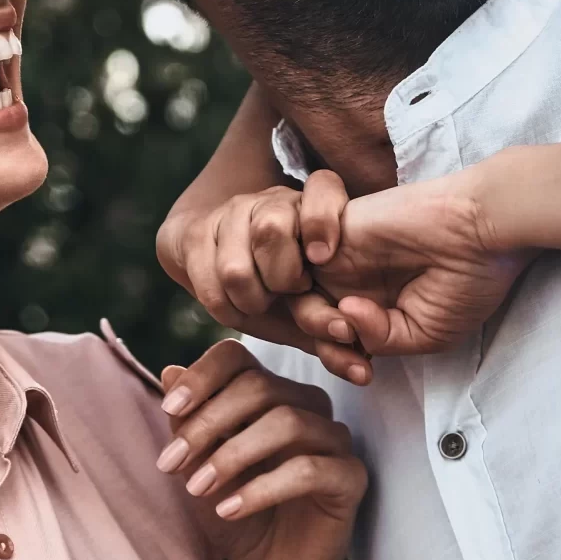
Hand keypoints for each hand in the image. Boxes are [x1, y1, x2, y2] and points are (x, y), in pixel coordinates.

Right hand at [157, 174, 370, 382]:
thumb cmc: (278, 287)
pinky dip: (224, 308)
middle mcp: (272, 201)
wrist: (217, 264)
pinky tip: (236, 306)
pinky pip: (207, 283)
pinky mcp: (196, 232)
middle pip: (273, 228)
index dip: (322, 219)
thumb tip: (363, 373)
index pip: (321, 186)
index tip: (322, 257)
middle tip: (289, 293)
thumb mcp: (310, 304)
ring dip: (251, 299)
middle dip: (282, 277)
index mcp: (310, 207)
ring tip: (261, 303)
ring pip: (236, 266)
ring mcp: (231, 213)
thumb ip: (335, 334)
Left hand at [157, 340, 365, 559]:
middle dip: (209, 422)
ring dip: (232, 455)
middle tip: (171, 462)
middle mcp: (306, 405)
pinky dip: (261, 488)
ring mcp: (333, 439)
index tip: (169, 407)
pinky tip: (228, 510)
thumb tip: (170, 371)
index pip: (239, 358)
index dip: (203, 376)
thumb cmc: (232, 512)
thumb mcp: (197, 467)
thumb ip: (188, 422)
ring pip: (287, 422)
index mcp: (270, 392)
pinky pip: (308, 470)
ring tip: (197, 488)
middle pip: (260, 386)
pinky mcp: (350, 477)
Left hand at [302, 165, 532, 356]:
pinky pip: (292, 247)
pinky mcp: (335, 228)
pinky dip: (298, 271)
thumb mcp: (425, 334)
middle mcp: (354, 282)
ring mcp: (342, 256)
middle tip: (350, 343)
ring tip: (343, 319)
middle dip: (322, 342)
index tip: (364, 373)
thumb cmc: (467, 281)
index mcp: (376, 308)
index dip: (340, 361)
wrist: (481, 230)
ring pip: (294, 291)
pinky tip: (333, 289)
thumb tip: (344, 316)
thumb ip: (379, 339)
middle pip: (308, 319)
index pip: (335, 340)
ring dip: (310, 315)